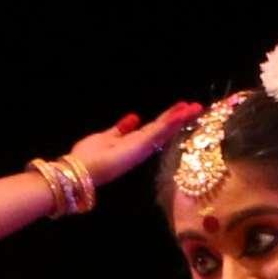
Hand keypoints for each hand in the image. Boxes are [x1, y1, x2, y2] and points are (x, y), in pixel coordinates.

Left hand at [68, 102, 208, 185]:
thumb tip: (134, 118)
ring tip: (194, 107)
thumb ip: (121, 129)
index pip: (155, 128)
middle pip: (164, 129)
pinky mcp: (139, 148)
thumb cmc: (89, 157)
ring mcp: (141, 148)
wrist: (80, 171)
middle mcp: (141, 147)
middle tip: (197, 107)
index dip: (169, 118)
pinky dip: (169, 123)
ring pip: (164, 130)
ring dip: (179, 118)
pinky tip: (180, 114)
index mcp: (134, 143)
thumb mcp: (107, 137)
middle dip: (180, 118)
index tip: (182, 107)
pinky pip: (157, 133)